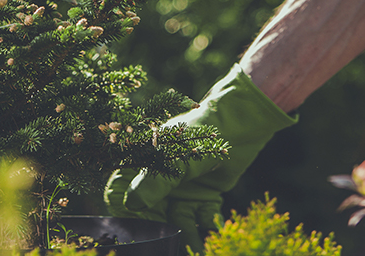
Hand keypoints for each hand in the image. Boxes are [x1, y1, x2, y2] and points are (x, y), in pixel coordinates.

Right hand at [104, 63, 295, 253]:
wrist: (241, 121)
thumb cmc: (203, 129)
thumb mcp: (177, 155)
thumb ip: (156, 180)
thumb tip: (132, 204)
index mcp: (144, 168)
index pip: (124, 200)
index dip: (127, 219)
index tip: (137, 235)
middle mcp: (160, 185)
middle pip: (151, 218)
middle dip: (158, 236)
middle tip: (166, 249)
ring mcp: (181, 193)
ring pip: (177, 224)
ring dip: (185, 239)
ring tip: (194, 252)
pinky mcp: (203, 198)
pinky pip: (202, 220)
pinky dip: (207, 229)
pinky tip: (212, 235)